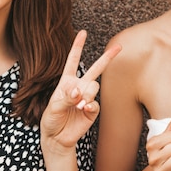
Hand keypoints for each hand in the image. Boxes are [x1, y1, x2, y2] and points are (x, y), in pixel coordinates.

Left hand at [41, 30, 120, 150]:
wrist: (57, 138)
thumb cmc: (51, 119)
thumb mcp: (53, 107)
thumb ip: (66, 98)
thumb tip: (79, 93)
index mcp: (66, 81)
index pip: (73, 61)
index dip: (78, 46)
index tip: (83, 33)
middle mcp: (79, 86)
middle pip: (95, 69)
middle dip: (107, 58)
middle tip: (119, 47)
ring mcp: (87, 98)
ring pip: (94, 87)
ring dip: (86, 95)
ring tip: (78, 105)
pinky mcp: (92, 111)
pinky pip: (95, 104)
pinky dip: (90, 106)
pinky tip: (84, 109)